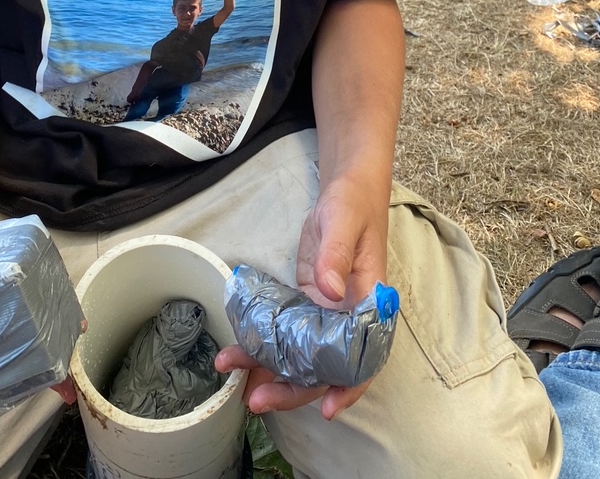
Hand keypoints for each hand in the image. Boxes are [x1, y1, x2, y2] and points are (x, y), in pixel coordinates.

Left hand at [218, 176, 388, 419]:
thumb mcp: (344, 223)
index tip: (328, 408)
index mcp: (367, 306)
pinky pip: (285, 333)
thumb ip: (336, 255)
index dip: (348, 386)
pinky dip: (262, 344)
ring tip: (232, 372)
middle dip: (292, 389)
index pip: (363, 358)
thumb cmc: (352, 206)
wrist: (344, 192)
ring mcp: (323, 315)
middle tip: (257, 401)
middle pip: (324, 368)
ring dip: (268, 369)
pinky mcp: (304, 305)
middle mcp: (346, 319)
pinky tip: (235, 351)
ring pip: (299, 355)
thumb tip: (329, 291)